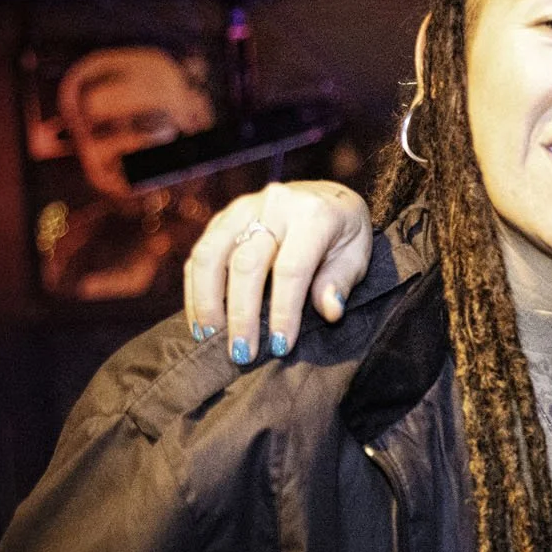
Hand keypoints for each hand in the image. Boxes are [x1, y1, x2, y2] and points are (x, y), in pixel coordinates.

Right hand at [184, 181, 372, 362]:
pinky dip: (195, 290)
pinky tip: (200, 320)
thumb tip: (330, 311)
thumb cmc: (344, 234)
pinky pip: (200, 254)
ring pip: (211, 256)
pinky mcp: (222, 217)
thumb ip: (341, 281)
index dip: (283, 311)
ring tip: (210, 339)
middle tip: (241, 353)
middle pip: (246, 264)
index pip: (291, 269)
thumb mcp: (356, 255)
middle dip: (241, 314)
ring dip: (207, 303)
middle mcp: (274, 205)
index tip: (280, 346)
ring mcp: (243, 208)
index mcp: (313, 215)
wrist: (327, 197)